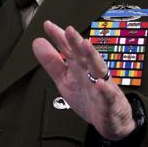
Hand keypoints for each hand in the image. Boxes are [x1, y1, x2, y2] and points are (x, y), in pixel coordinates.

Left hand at [32, 20, 134, 140]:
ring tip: (86, 45)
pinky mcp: (110, 102)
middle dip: (76, 42)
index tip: (48, 25)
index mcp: (79, 67)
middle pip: (83, 55)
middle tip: (69, 30)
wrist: (110, 120)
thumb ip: (51, 62)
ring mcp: (102, 86)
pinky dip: (105, 90)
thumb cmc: (87, 97)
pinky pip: (108, 95)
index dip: (59, 38)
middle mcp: (91, 72)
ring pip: (98, 69)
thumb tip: (37, 42)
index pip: (68, 50)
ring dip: (92, 57)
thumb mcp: (64, 80)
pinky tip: (101, 84)